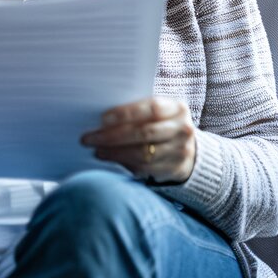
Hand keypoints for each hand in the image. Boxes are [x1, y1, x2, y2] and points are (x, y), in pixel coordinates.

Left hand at [80, 97, 196, 182]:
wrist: (187, 148)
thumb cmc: (162, 124)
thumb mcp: (158, 111)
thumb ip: (137, 110)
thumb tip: (102, 119)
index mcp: (177, 108)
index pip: (151, 109)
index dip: (126, 114)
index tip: (102, 119)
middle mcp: (182, 129)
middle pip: (144, 133)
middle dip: (112, 136)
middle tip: (89, 138)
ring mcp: (180, 151)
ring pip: (142, 154)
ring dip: (114, 153)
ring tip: (96, 149)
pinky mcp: (174, 169)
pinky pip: (144, 168)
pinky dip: (123, 163)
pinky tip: (109, 158)